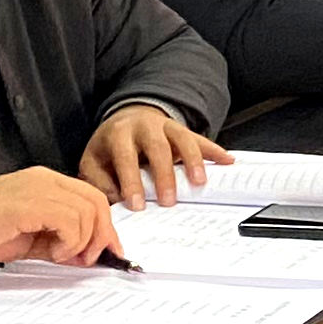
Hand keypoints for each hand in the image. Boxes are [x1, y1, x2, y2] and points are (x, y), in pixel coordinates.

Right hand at [0, 166, 122, 265]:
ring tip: (60, 255)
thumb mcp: (33, 239)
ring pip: (87, 211)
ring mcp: (40, 188)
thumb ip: (61, 242)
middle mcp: (47, 180)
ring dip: (81, 241)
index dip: (105, 226)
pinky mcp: (32, 202)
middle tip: (89, 258)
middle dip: (101, 234)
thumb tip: (89, 256)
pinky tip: (53, 252)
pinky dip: (70, 241)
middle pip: (96, 202)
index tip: (109, 250)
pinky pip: (70, 220)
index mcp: (48, 183)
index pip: (92, 198)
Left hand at [79, 102, 227, 208]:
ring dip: (193, 160)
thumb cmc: (109, 148)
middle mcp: (144, 126)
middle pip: (157, 147)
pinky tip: (228, 162)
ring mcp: (166, 125)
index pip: (125, 157)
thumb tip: (115, 203)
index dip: (131, 181)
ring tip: (199, 183)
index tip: (137, 205)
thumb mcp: (94, 162)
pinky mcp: (182, 130)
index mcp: (118, 134)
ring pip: (182, 139)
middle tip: (169, 201)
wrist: (126, 118)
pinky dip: (215, 151)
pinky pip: (201, 139)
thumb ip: (99, 182)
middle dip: (164, 175)